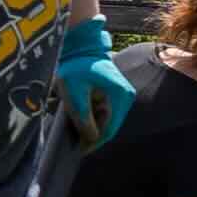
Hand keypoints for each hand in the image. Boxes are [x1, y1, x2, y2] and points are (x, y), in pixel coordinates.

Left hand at [51, 21, 131, 148]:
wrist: (79, 45)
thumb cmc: (76, 66)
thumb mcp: (75, 93)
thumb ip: (82, 118)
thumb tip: (90, 140)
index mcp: (121, 96)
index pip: (109, 130)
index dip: (93, 143)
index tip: (78, 151)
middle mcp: (125, 97)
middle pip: (107, 126)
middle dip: (89, 133)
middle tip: (71, 140)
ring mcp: (120, 94)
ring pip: (103, 120)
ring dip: (88, 124)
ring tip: (71, 123)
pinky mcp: (112, 92)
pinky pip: (101, 111)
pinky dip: (89, 115)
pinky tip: (76, 114)